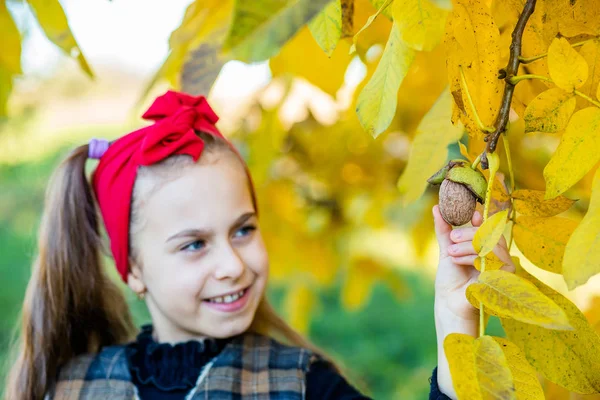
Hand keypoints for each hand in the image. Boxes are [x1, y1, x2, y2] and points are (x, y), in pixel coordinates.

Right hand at [431, 204, 514, 398]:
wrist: (454, 309)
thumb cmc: (474, 300)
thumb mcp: (485, 283)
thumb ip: (496, 273)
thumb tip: (499, 260)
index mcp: (500, 260)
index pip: (496, 239)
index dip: (486, 234)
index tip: (480, 230)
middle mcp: (484, 251)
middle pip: (481, 232)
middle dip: (471, 236)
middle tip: (457, 244)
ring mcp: (466, 249)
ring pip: (467, 233)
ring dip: (460, 239)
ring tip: (451, 252)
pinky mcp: (449, 250)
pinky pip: (445, 232)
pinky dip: (442, 222)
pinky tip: (438, 210)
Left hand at [432, 205, 514, 320]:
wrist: (449, 302)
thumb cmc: (450, 279)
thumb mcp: (447, 250)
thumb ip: (444, 229)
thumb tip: (436, 207)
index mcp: (486, 247)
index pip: (490, 227)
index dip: (483, 218)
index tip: (472, 213)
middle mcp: (497, 256)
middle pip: (491, 233)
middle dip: (469, 233)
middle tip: (452, 239)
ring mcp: (502, 266)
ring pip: (491, 244)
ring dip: (467, 246)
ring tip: (451, 253)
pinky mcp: (503, 277)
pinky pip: (492, 258)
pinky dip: (471, 257)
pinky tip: (458, 262)